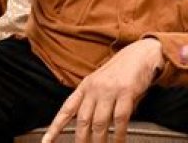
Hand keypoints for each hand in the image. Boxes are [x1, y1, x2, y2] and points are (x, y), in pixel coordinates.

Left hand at [42, 38, 164, 142]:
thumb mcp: (101, 82)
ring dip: (99, 141)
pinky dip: (118, 135)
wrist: (141, 54)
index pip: (67, 109)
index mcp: (85, 86)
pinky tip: (118, 142)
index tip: (46, 142)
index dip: (55, 127)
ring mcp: (110, 90)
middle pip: (83, 121)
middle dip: (82, 140)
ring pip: (99, 123)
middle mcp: (94, 88)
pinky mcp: (126, 92)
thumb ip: (94, 101)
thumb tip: (91, 126)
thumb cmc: (121, 70)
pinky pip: (120, 119)